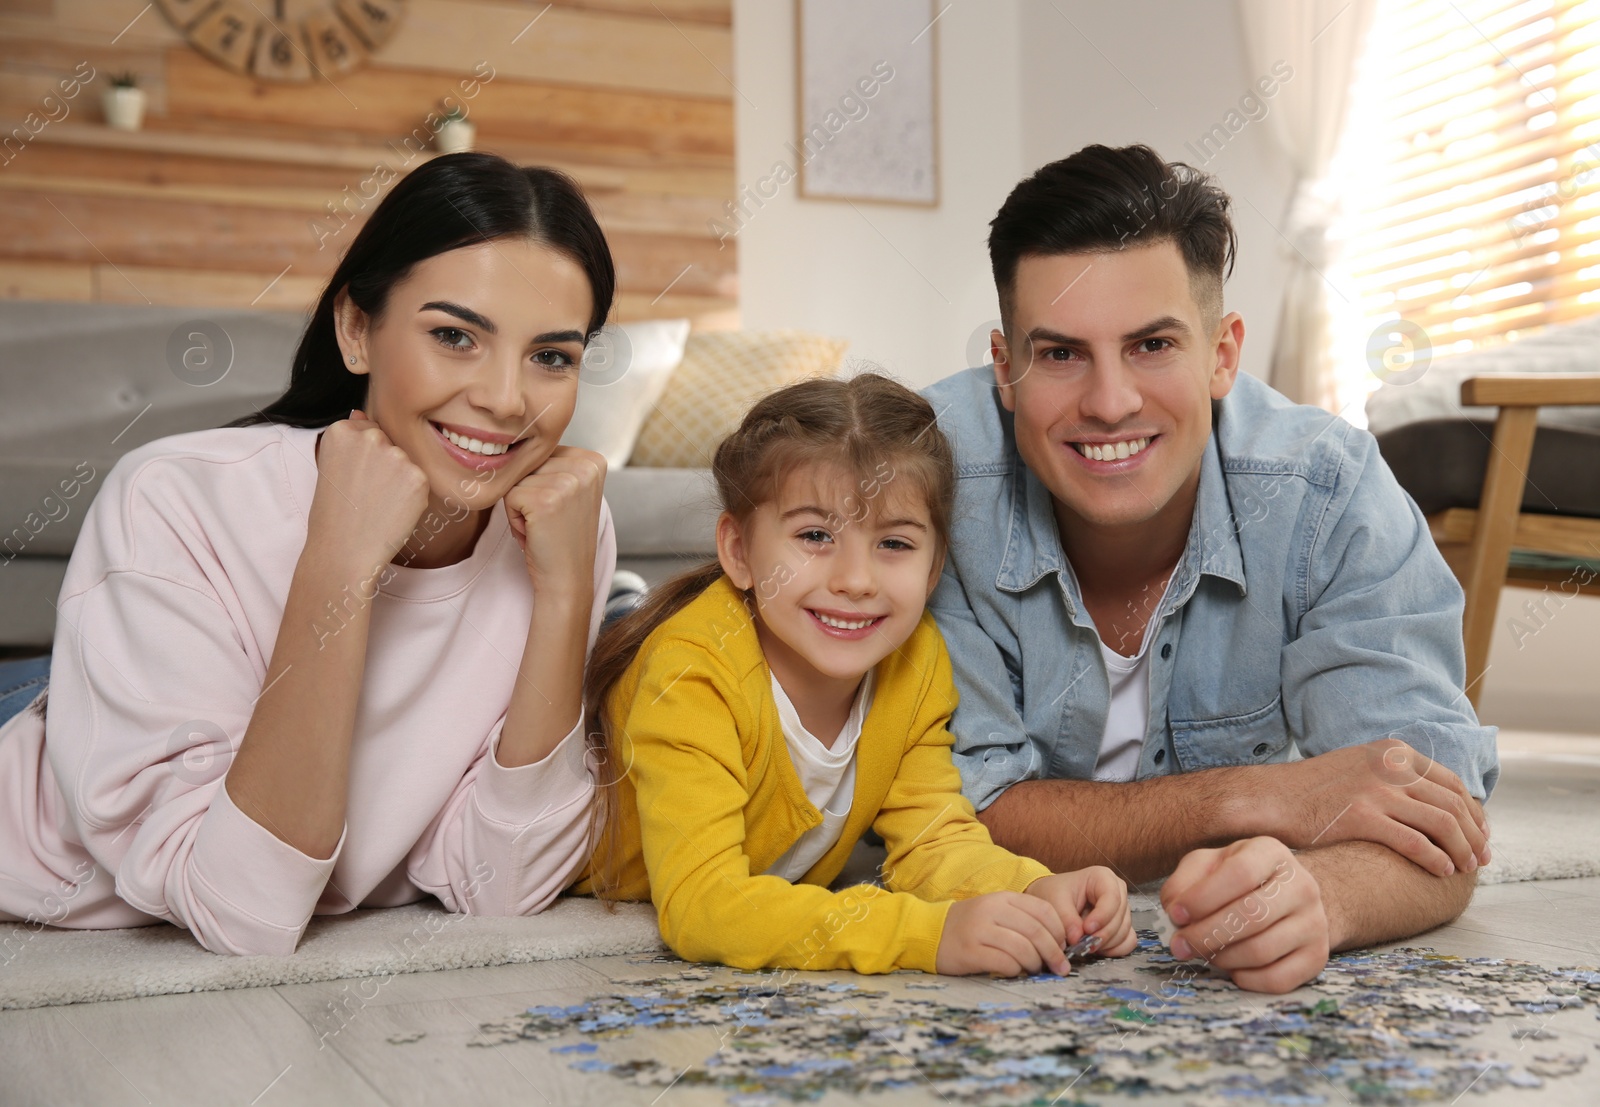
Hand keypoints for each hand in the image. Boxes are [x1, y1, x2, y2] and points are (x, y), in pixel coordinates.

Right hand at [309, 409, 428, 566]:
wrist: (343, 551)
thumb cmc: (333, 513)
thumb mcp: (331, 466)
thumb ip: (351, 438)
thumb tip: (361, 414)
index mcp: (342, 429)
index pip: (370, 432)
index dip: (365, 461)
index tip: (353, 480)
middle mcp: (370, 435)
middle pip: (391, 444)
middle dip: (385, 467)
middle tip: (365, 494)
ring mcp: (396, 455)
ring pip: (407, 463)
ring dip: (400, 481)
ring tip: (377, 504)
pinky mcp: (418, 476)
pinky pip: (420, 481)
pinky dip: (412, 497)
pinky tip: (392, 511)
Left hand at [503, 446, 605, 591]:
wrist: (567, 578)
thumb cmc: (561, 537)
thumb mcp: (569, 491)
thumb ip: (554, 464)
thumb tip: (514, 440)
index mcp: (593, 460)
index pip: (543, 452)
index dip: (541, 482)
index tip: (560, 507)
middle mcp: (585, 466)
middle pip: (529, 462)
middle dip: (529, 492)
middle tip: (549, 519)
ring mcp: (566, 482)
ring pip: (516, 478)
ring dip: (520, 506)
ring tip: (542, 526)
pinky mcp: (544, 500)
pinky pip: (508, 496)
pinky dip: (514, 518)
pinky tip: (535, 532)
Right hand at [935, 891, 1070, 976]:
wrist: (928, 931)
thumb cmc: (970, 925)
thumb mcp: (995, 911)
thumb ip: (1022, 919)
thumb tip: (1057, 943)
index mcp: (1002, 898)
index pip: (1043, 909)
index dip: (1059, 930)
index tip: (1064, 947)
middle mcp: (992, 910)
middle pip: (1036, 931)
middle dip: (1054, 953)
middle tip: (1061, 968)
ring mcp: (979, 930)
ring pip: (1022, 948)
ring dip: (1035, 964)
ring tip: (1035, 970)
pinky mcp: (970, 952)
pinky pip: (1004, 963)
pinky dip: (1015, 970)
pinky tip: (1013, 972)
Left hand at [1024, 867, 1136, 958]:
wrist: (1053, 900)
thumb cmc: (1055, 893)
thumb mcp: (1055, 900)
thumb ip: (1066, 919)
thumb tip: (1078, 938)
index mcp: (1103, 877)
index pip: (1112, 897)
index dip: (1102, 916)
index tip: (1087, 929)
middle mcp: (1117, 891)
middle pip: (1120, 917)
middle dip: (1103, 934)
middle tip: (1084, 943)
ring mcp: (1122, 909)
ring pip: (1125, 931)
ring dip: (1107, 943)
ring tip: (1086, 945)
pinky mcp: (1122, 926)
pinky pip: (1128, 941)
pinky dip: (1115, 949)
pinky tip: (1099, 949)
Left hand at [1161, 837, 1327, 993]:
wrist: (1288, 898)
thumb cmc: (1237, 880)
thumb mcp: (1208, 865)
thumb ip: (1184, 882)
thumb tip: (1176, 912)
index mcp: (1271, 853)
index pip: (1240, 874)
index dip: (1203, 898)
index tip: (1176, 914)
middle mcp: (1301, 885)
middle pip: (1252, 915)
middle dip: (1206, 935)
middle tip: (1179, 945)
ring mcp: (1314, 923)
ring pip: (1262, 951)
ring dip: (1222, 958)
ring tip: (1204, 953)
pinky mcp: (1317, 957)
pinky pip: (1278, 980)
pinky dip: (1246, 979)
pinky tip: (1231, 968)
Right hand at [1270, 738, 1488, 877]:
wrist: (1272, 798)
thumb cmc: (1314, 791)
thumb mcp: (1361, 768)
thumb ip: (1395, 777)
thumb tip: (1435, 804)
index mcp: (1393, 751)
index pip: (1452, 782)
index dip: (1474, 812)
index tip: (1481, 835)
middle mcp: (1389, 766)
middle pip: (1453, 803)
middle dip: (1475, 835)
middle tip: (1481, 859)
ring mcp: (1376, 790)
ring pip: (1442, 823)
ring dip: (1461, 850)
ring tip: (1465, 869)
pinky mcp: (1362, 816)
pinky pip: (1415, 842)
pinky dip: (1435, 859)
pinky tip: (1441, 871)